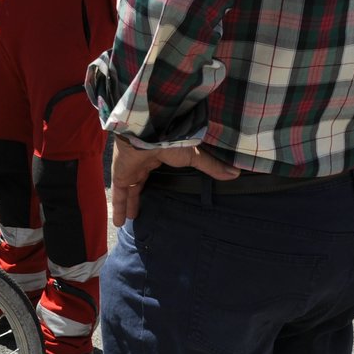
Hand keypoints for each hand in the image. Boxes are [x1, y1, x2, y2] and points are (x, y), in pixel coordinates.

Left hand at [109, 139, 239, 225]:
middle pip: (139, 181)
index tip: (159, 188)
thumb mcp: (194, 155)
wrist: (149, 130)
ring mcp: (129, 168)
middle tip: (139, 210)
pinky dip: (118, 208)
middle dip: (138, 194)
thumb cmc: (171, 139)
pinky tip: (118, 223)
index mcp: (157, 153)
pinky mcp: (120, 175)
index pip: (155, 168)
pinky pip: (119, 195)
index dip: (156, 177)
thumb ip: (211, 166)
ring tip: (130, 220)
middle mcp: (141, 161)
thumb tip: (235, 174)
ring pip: (128, 190)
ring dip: (127, 204)